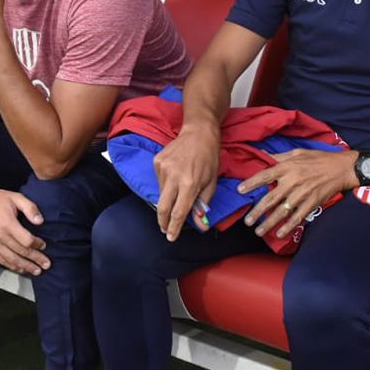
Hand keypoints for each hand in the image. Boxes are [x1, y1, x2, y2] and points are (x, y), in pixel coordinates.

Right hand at [0, 186, 49, 274]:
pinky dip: (12, 266)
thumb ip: (30, 208)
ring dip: (25, 267)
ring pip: (11, 259)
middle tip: (46, 264)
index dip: (37, 245)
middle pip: (21, 252)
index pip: (26, 240)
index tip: (43, 245)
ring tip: (36, 270)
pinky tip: (20, 268)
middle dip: (36, 259)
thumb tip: (40, 221)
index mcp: (7, 223)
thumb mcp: (16, 198)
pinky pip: (1, 260)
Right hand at [154, 125, 219, 241]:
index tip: (171, 237)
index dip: (174, 227)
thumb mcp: (212, 183)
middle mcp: (173, 177)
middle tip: (165, 229)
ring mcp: (163, 168)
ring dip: (168, 199)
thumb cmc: (209, 158)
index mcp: (189, 184)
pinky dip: (166, 185)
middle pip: (162, 207)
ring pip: (161, 193)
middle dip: (163, 221)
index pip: (179, 212)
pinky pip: (159, 181)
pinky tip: (175, 176)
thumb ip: (204, 205)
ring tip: (179, 190)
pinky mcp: (157, 162)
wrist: (199, 133)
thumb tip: (201, 225)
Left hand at [237, 149, 356, 237]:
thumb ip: (279, 157)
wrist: (342, 168)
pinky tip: (279, 234)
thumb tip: (263, 155)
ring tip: (258, 231)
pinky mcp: (312, 203)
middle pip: (271, 198)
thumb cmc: (319, 159)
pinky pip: (297, 217)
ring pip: (282, 211)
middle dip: (257, 211)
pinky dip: (288, 227)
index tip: (240, 190)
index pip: (265, 175)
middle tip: (247, 221)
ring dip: (269, 223)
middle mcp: (293, 181)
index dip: (251, 183)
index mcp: (288, 166)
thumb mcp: (298, 152)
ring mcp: (302, 193)